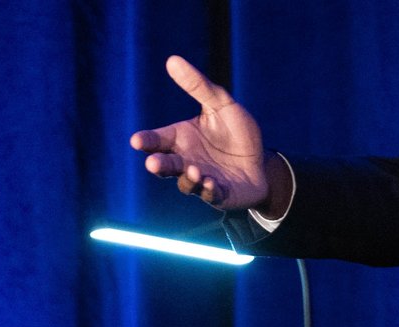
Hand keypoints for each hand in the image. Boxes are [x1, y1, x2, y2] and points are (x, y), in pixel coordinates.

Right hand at [131, 56, 278, 212]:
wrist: (261, 161)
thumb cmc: (236, 132)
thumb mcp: (220, 104)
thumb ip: (198, 85)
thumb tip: (172, 60)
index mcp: (181, 139)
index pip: (157, 140)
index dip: (146, 141)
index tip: (136, 141)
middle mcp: (186, 161)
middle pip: (165, 165)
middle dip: (158, 165)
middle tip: (152, 163)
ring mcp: (201, 180)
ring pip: (186, 183)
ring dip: (188, 178)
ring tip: (194, 170)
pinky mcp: (218, 194)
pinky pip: (210, 195)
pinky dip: (209, 190)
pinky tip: (211, 183)